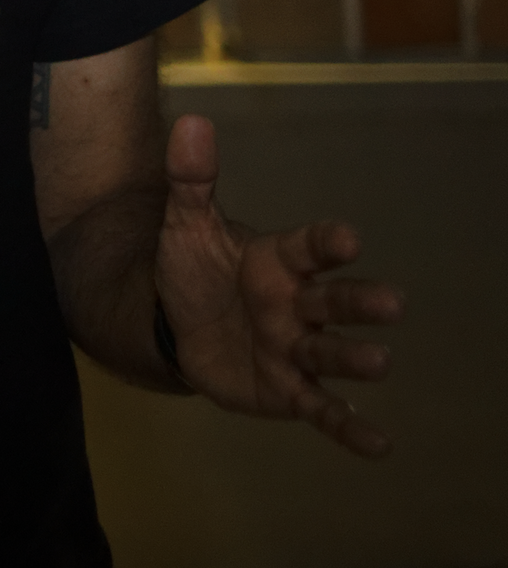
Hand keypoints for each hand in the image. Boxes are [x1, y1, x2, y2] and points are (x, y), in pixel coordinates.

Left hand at [155, 114, 404, 456]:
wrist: (176, 325)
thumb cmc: (195, 270)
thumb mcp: (184, 224)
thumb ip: (191, 179)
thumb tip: (189, 122)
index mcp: (280, 260)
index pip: (309, 248)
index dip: (327, 242)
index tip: (348, 237)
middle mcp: (298, 304)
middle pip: (334, 301)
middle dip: (359, 302)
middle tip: (391, 303)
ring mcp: (297, 349)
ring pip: (330, 354)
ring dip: (355, 360)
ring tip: (380, 363)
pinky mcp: (289, 390)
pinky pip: (322, 409)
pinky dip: (349, 427)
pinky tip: (379, 445)